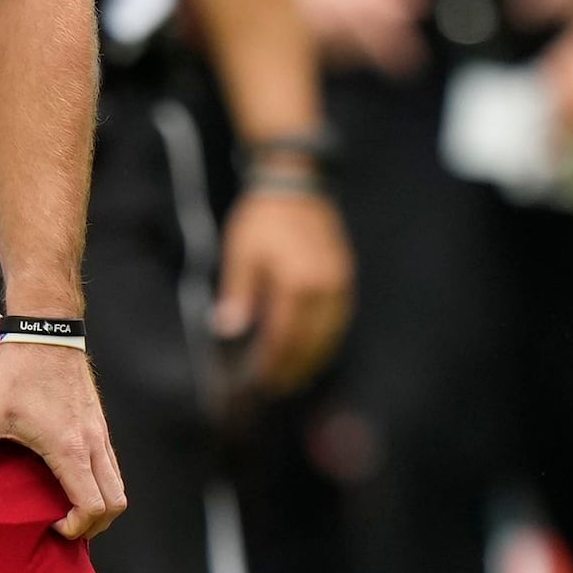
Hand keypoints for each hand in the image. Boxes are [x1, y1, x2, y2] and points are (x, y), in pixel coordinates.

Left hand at [0, 328, 125, 542]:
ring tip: (69, 508)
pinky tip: (72, 479)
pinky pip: (111, 464)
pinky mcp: (99, 422)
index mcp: (70, 449)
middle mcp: (94, 444)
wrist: (46, 329)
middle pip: (117, 501)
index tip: (53, 526)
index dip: (78, 527)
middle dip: (96, 524)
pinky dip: (100, 482)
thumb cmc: (17, 370)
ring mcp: (101, 432)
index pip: (93, 505)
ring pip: (118, 483)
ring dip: (101, 503)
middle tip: (65, 526)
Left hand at [214, 179, 350, 394]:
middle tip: (277, 388)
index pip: (285, 336)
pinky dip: (327, 340)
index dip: (274, 363)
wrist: (295, 184)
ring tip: (295, 377)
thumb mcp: (240, 254)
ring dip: (313, 360)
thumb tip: (227, 331)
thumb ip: (238, 295)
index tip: (260, 381)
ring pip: (331, 335)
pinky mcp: (346, 278)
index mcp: (296, 282)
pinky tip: (313, 350)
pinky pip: (340, 320)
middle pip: (311, 342)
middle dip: (294, 368)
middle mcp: (324, 287)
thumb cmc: (262, 219)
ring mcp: (340, 283)